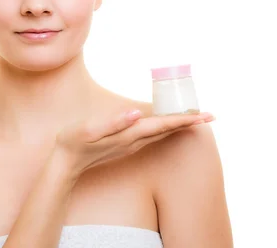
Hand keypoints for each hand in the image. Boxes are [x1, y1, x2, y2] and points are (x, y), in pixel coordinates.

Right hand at [54, 109, 214, 177]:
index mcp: (129, 134)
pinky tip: (169, 123)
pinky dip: (166, 126)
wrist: (65, 163)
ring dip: (180, 124)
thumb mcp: (89, 130)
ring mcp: (131, 143)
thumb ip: (113, 122)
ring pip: (162, 132)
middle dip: (190, 122)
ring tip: (196, 117)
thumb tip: (136, 113)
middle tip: (211, 116)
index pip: (163, 125)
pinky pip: (153, 134)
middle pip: (168, 129)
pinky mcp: (126, 143)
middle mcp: (134, 140)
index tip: (203, 116)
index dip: (184, 119)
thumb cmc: (74, 143)